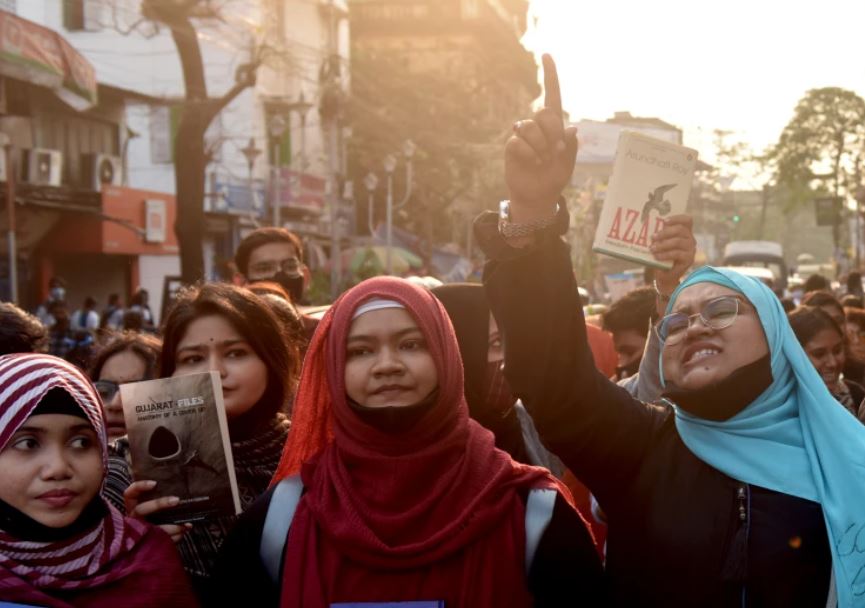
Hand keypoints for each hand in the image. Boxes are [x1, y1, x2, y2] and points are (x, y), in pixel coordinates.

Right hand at [123, 480, 191, 542]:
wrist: (150, 547)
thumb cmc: (157, 520)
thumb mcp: (157, 509)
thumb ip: (162, 500)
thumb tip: (179, 495)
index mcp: (133, 508)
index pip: (130, 494)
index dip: (139, 487)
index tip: (154, 484)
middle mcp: (133, 519)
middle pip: (140, 509)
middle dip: (158, 504)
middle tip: (176, 500)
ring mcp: (138, 533)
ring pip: (151, 528)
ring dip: (170, 527)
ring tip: (184, 525)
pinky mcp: (145, 545)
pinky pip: (159, 540)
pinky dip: (173, 537)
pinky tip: (182, 533)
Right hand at [505, 54, 577, 222]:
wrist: (537, 195)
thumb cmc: (554, 177)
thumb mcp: (568, 163)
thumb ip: (571, 146)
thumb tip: (571, 128)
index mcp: (554, 126)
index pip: (553, 95)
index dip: (550, 75)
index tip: (546, 54)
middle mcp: (538, 127)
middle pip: (544, 112)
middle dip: (552, 131)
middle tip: (556, 149)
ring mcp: (523, 136)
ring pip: (529, 127)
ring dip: (540, 145)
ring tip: (543, 159)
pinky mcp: (512, 146)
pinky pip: (517, 142)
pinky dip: (529, 153)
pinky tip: (533, 162)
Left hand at [650, 215, 695, 293]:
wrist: (665, 274)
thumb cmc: (661, 255)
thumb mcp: (660, 243)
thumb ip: (658, 235)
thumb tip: (646, 228)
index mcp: (685, 231)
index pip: (687, 220)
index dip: (677, 218)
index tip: (664, 221)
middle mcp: (690, 238)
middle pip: (680, 230)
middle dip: (665, 232)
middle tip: (653, 237)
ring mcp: (691, 249)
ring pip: (678, 242)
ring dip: (663, 244)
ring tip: (652, 248)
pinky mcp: (689, 259)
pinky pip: (676, 254)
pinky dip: (665, 254)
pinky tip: (656, 256)